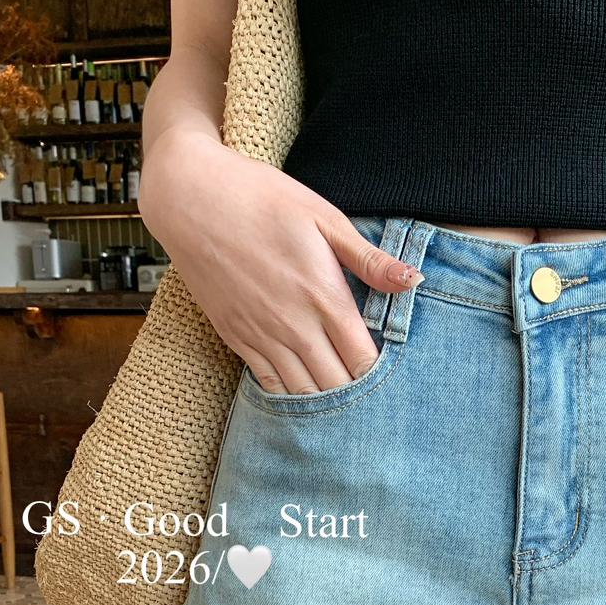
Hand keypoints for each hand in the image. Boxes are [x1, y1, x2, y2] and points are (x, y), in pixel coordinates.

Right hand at [138, 133, 422, 393]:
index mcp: (324, 296)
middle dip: (358, 396)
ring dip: (326, 402)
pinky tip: (306, 395)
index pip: (363, 360)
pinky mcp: (237, 339)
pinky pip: (269, 385)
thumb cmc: (261, 198)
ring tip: (345, 406)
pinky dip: (291, 396)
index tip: (394, 376)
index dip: (381, 375)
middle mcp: (295, 326)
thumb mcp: (323, 217)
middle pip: (337, 386)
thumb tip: (414, 282)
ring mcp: (262, 336)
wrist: (191, 198)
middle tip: (375, 398)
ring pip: (303, 394)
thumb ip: (369, 259)